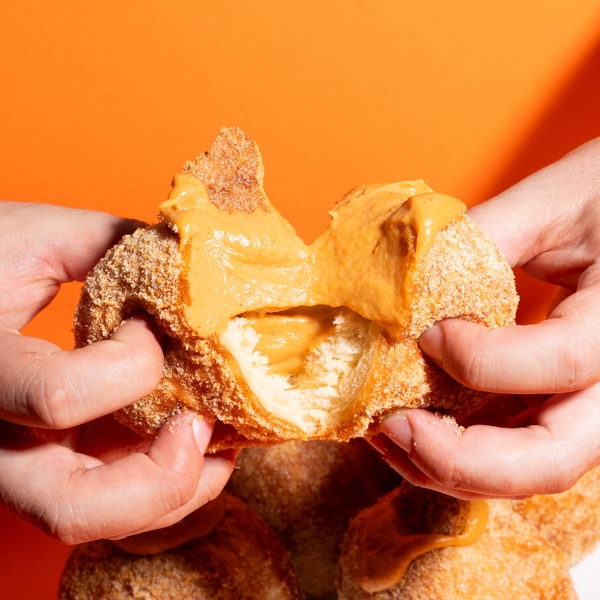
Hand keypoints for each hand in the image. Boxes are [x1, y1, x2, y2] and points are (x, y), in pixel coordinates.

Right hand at [0, 202, 235, 543]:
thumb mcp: (31, 238)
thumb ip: (105, 244)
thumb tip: (182, 261)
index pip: (60, 397)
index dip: (131, 362)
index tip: (148, 327)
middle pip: (73, 507)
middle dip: (162, 477)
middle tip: (203, 425)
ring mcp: (24, 462)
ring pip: (98, 518)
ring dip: (174, 490)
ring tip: (218, 442)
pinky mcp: (51, 463)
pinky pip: (110, 498)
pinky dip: (162, 480)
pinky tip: (195, 441)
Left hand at [371, 137, 599, 498]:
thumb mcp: (550, 202)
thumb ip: (483, 239)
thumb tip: (406, 286)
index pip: (561, 362)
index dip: (480, 358)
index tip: (426, 334)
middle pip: (550, 459)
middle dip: (459, 457)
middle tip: (392, 424)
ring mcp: (593, 402)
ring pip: (530, 470)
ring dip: (451, 466)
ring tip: (387, 432)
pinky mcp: (565, 404)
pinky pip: (516, 448)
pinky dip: (461, 451)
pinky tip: (413, 427)